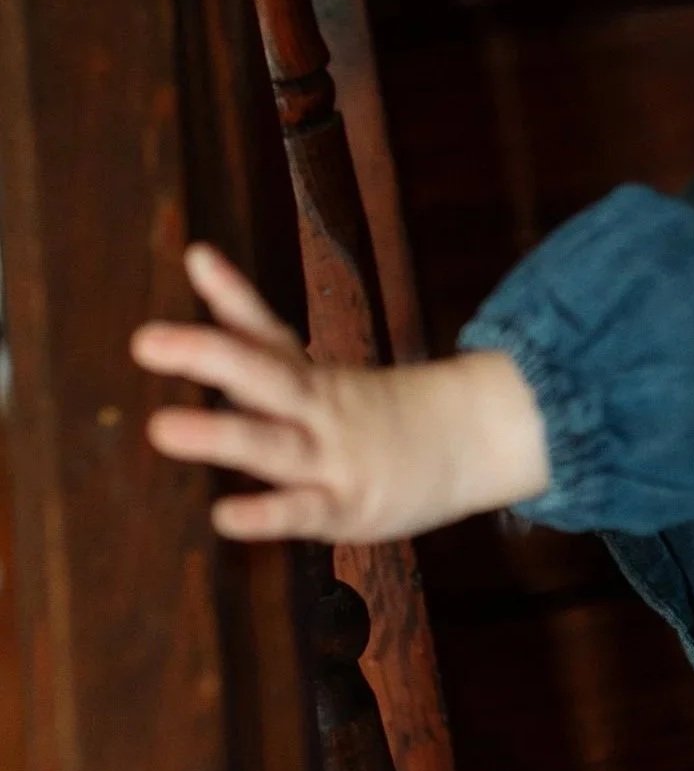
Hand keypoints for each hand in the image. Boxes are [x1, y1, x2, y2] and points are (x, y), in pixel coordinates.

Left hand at [132, 243, 549, 542]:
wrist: (467, 442)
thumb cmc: (371, 409)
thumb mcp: (312, 368)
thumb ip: (247, 324)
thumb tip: (195, 255)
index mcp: (308, 376)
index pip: (267, 329)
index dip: (232, 294)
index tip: (197, 257)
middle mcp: (319, 408)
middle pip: (266, 375)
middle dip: (210, 358)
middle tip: (148, 341)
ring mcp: (333, 456)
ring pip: (274, 444)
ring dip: (221, 436)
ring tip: (162, 428)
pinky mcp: (345, 506)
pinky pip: (302, 510)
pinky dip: (267, 513)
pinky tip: (226, 515)